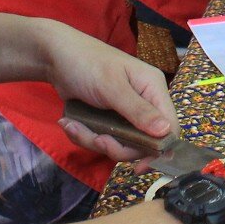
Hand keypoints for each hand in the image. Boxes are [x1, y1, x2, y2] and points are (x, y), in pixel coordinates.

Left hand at [46, 24, 176, 160]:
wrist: (55, 57)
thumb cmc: (87, 63)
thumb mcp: (112, 87)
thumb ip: (138, 111)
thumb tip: (167, 132)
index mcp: (153, 88)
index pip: (169, 126)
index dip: (159, 150)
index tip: (138, 166)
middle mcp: (144, 102)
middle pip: (142, 142)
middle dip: (116, 146)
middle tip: (96, 139)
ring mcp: (124, 112)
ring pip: (119, 143)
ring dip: (93, 140)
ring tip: (72, 125)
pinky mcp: (107, 119)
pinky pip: (102, 139)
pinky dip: (84, 135)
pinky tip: (69, 122)